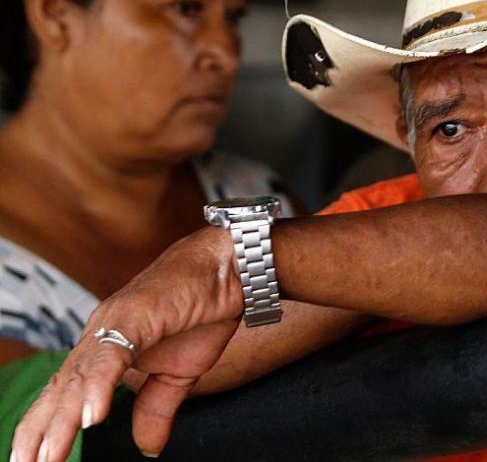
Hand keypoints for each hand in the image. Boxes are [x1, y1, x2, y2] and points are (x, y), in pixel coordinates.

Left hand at [11, 227, 242, 461]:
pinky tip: (91, 416)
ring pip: (80, 377)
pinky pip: (111, 356)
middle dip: (39, 430)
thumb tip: (148, 449)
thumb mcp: (179, 374)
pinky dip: (98, 386)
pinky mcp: (135, 315)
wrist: (230, 268)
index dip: (46, 425)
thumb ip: (156, 408)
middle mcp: (101, 334)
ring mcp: (115, 323)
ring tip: (48, 455)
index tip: (32, 459)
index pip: (67, 392)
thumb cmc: (203, 310)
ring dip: (63, 419)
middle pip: (62, 388)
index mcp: (107, 347)